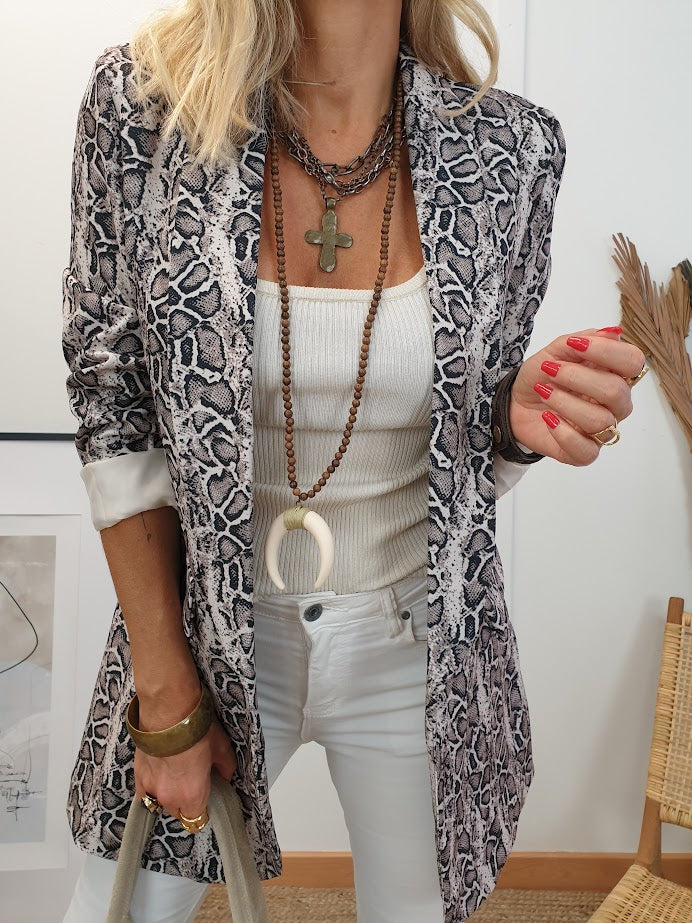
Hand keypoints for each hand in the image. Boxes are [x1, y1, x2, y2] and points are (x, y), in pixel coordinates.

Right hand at [133, 687, 237, 828]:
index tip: (205, 796)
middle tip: (192, 782)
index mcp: (192, 797)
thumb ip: (225, 768)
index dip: (202, 809)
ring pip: (159, 803)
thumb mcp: (222, 748)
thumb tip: (225, 776)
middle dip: (185, 803)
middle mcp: (169, 799)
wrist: (168, 712)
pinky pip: (143, 792)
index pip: (197, 820)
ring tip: (174, 775)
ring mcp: (150, 788)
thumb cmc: (196, 730)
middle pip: (177, 813)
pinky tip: (158, 774)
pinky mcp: (137, 775)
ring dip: (166, 794)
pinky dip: (150, 787)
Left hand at [507, 326, 645, 464]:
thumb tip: (613, 332)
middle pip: (616, 392)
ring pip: (600, 421)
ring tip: (543, 392)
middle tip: (550, 370)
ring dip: (565, 403)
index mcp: (615, 374)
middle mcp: (615, 404)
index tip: (576, 346)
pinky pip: (586, 450)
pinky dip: (563, 433)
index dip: (607, 352)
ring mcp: (602, 430)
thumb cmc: (542, 376)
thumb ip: (581, 340)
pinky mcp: (584, 452)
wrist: (514, 403)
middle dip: (577, 377)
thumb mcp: (555, 351)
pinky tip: (548, 419)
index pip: (633, 362)